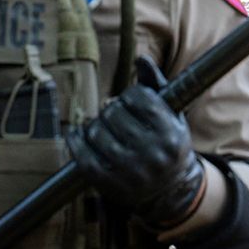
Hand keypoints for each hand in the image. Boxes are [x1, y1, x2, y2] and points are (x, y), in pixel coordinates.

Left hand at [67, 72, 205, 229]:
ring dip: (94, 124)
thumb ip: (157, 85)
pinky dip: (75, 141)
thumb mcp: (172, 115)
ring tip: (102, 128)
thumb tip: (141, 58)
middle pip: (113, 112)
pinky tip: (78, 135)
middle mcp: (152, 154)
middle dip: (111, 109)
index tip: (131, 100)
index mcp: (170, 134)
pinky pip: (82, 156)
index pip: (138, 96)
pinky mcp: (110, 185)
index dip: (131, 94)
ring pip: (95, 131)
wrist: (171, 190)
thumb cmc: (168, 144)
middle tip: (115, 115)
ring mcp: (130, 171)